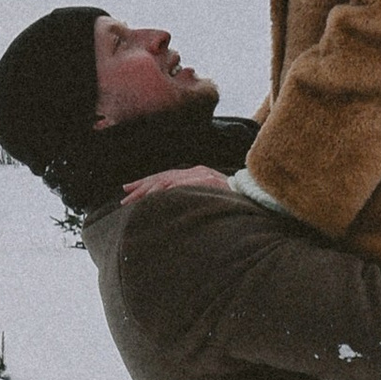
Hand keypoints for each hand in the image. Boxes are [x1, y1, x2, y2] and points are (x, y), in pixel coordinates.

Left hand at [120, 165, 235, 201]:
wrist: (255, 197)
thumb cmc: (231, 203)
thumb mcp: (207, 198)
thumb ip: (190, 198)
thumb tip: (169, 208)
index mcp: (194, 174)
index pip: (164, 177)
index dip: (144, 183)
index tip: (127, 190)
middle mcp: (196, 171)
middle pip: (162, 178)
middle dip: (141, 187)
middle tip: (124, 199)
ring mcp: (202, 175)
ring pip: (169, 181)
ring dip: (150, 190)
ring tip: (135, 199)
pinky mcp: (208, 181)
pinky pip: (183, 185)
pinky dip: (169, 190)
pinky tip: (156, 196)